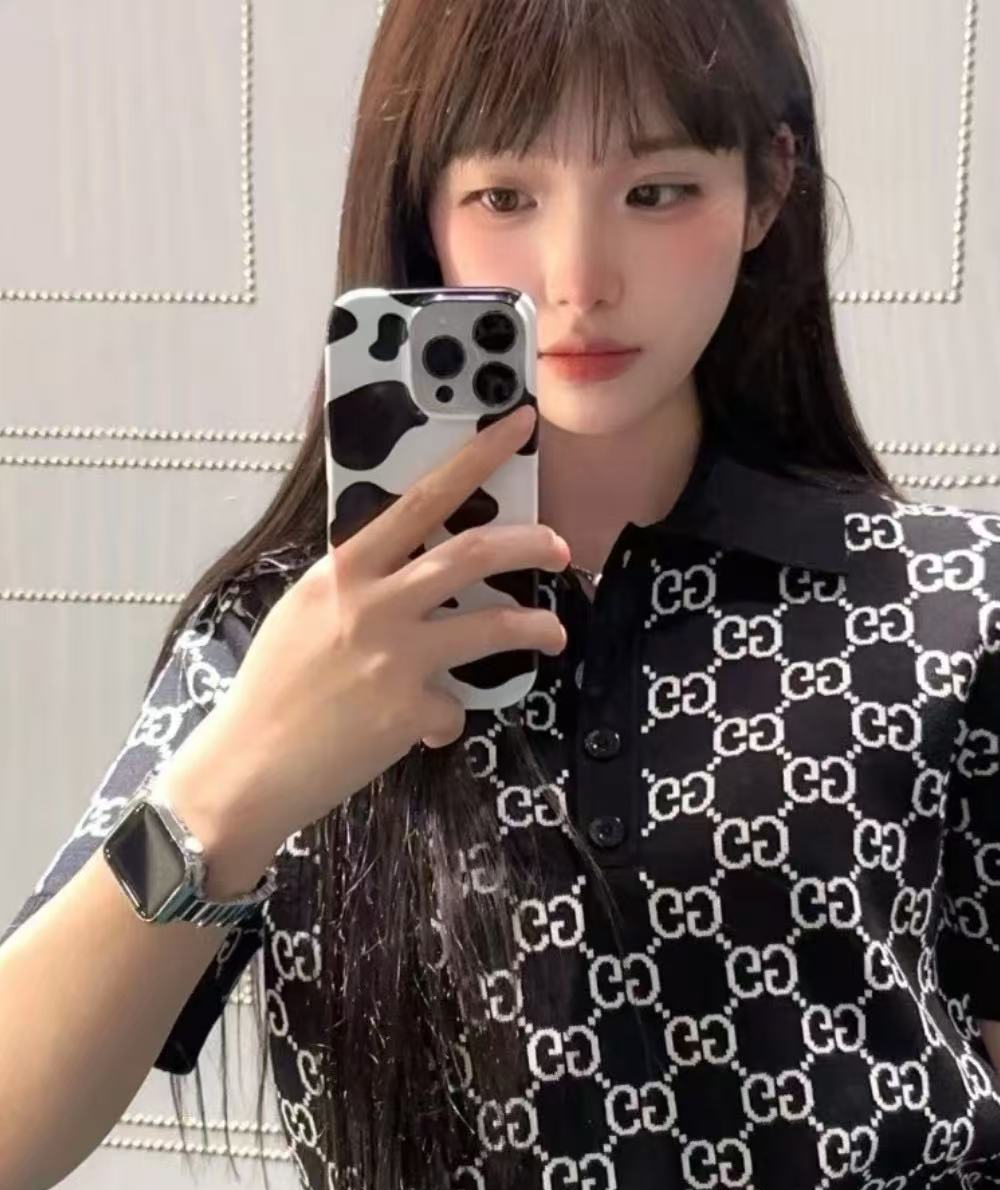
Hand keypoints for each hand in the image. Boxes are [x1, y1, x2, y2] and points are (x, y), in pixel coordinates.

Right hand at [173, 402, 570, 859]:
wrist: (248, 766)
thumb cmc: (271, 689)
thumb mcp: (305, 613)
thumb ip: (356, 587)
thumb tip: (404, 573)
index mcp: (344, 570)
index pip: (421, 497)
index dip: (476, 456)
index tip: (519, 423)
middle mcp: (374, 603)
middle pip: (474, 552)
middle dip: (531, 544)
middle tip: (561, 548)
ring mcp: (396, 656)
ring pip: (491, 624)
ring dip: (534, 627)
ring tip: (552, 633)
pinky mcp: (410, 710)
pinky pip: (453, 708)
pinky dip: (446, 720)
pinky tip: (424, 731)